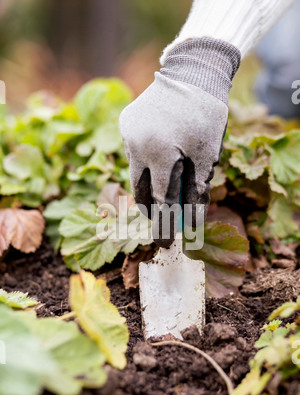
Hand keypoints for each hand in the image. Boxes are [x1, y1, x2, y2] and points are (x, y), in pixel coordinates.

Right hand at [119, 38, 239, 246]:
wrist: (191, 73)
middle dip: (151, 209)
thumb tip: (192, 222)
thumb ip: (197, 189)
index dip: (163, 224)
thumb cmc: (206, 116)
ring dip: (149, 182)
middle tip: (161, 218)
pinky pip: (133, 151)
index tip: (164, 243)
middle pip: (140, 190)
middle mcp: (136, 145)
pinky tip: (160, 150)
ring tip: (165, 180)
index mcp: (159, 153)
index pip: (161, 200)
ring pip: (135, 171)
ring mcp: (128, 133)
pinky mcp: (125, 123)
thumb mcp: (208, 155)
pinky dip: (146, 160)